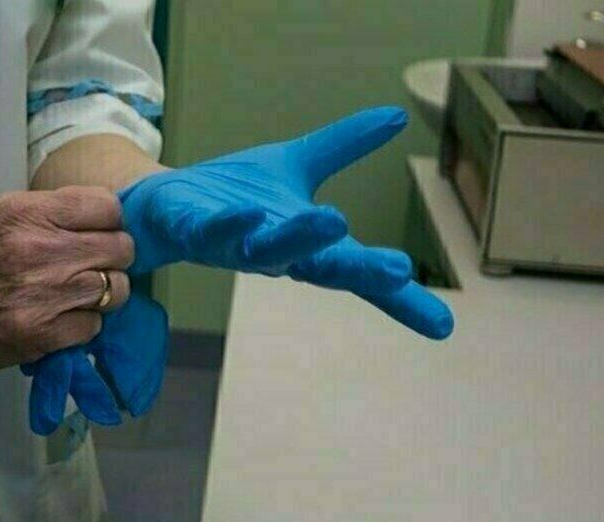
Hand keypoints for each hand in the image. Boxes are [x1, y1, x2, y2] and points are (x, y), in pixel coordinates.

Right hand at [0, 187, 133, 368]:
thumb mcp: (6, 215)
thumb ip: (56, 211)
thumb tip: (112, 217)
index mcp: (29, 212)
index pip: (108, 206)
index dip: (110, 222)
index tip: (97, 233)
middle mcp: (40, 249)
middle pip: (122, 248)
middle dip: (113, 258)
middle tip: (92, 267)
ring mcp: (43, 293)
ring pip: (116, 289)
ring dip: (103, 294)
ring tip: (78, 295)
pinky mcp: (43, 333)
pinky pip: (95, 325)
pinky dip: (84, 325)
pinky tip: (61, 319)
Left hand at [24, 107, 454, 434]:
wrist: (161, 209)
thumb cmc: (234, 198)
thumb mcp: (298, 165)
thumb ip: (346, 145)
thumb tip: (395, 116)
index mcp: (308, 243)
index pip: (361, 271)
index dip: (399, 295)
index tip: (441, 324)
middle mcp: (278, 252)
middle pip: (325, 266)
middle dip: (359, 268)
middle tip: (396, 270)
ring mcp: (237, 244)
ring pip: (273, 249)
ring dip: (301, 238)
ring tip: (332, 222)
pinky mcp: (196, 228)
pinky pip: (215, 230)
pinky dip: (232, 223)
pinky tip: (248, 212)